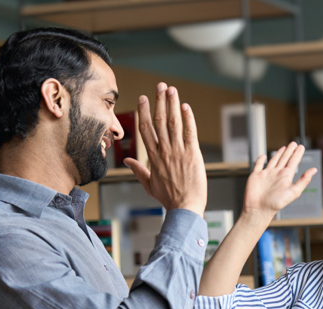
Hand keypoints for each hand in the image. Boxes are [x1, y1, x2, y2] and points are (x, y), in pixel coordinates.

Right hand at [124, 83, 207, 216]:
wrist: (185, 207)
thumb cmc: (169, 198)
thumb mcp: (149, 185)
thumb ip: (138, 170)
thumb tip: (128, 161)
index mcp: (153, 157)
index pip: (146, 129)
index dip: (144, 112)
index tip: (143, 98)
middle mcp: (164, 151)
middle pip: (159, 121)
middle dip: (159, 101)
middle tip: (160, 86)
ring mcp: (178, 151)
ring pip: (173, 123)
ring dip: (172, 104)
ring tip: (172, 89)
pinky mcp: (193, 154)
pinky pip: (190, 132)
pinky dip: (188, 118)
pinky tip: (185, 106)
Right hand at [242, 142, 316, 222]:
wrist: (259, 209)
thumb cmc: (276, 203)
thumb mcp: (294, 191)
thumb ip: (303, 180)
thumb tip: (314, 170)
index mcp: (286, 177)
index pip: (293, 162)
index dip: (297, 154)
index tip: (301, 147)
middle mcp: (277, 174)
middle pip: (285, 159)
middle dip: (290, 151)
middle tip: (294, 143)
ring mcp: (266, 174)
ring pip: (274, 160)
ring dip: (279, 154)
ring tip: (284, 148)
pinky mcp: (256, 175)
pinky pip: (258, 165)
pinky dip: (260, 160)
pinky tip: (263, 156)